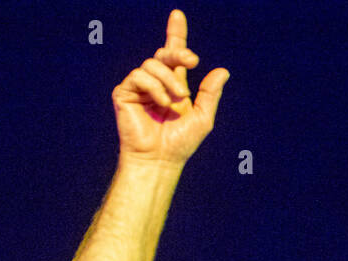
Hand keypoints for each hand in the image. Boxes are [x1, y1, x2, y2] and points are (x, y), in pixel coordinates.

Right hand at [112, 10, 228, 165]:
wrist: (160, 159)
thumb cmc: (181, 143)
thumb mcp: (203, 117)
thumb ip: (210, 93)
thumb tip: (223, 70)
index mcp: (174, 85)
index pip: (172, 54)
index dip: (175, 34)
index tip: (178, 15)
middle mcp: (155, 83)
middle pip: (164, 54)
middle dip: (178, 52)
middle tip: (192, 60)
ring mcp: (139, 87)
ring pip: (152, 65)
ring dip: (169, 80)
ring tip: (176, 100)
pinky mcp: (124, 92)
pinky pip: (139, 76)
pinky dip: (154, 87)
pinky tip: (162, 103)